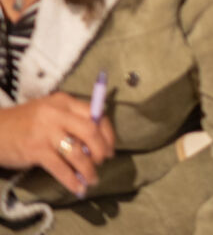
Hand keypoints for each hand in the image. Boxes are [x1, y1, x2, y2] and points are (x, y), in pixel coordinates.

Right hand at [0, 92, 114, 195]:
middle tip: (103, 161)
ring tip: (92, 178)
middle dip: (101, 150)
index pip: (96, 115)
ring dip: (88, 169)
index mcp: (64, 102)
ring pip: (77, 152)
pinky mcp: (36, 150)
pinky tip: (78, 187)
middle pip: (91, 132)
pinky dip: (72, 180)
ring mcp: (46, 132)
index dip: (108, 133)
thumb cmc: (24, 122)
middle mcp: (57, 114)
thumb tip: (96, 143)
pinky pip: (60, 168)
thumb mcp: (50, 112)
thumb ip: (71, 120)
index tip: (110, 147)